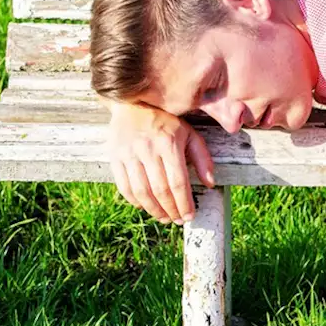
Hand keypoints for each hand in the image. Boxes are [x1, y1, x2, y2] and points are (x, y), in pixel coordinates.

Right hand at [106, 101, 214, 223]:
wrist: (131, 105)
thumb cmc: (166, 122)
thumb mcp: (189, 134)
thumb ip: (202, 157)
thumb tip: (210, 183)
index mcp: (168, 143)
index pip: (178, 181)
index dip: (184, 203)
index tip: (190, 216)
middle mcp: (147, 149)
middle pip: (160, 190)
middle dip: (171, 210)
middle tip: (178, 220)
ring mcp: (128, 154)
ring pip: (142, 191)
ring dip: (154, 210)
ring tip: (164, 217)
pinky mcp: (114, 157)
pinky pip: (124, 186)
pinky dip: (135, 201)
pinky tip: (146, 206)